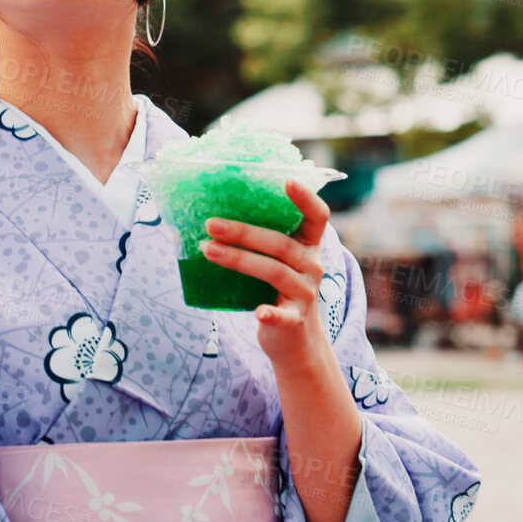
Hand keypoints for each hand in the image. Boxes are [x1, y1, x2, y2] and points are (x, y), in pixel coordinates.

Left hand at [198, 179, 333, 375]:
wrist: (295, 341)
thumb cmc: (277, 291)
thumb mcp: (276, 263)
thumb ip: (257, 243)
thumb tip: (205, 221)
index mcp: (309, 246)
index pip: (317, 217)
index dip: (305, 198)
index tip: (287, 180)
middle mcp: (312, 266)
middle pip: (280, 244)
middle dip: (244, 232)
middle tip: (210, 224)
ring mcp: (305, 294)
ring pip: (274, 271)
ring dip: (239, 260)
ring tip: (207, 250)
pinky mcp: (294, 320)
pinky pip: (282, 315)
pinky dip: (270, 313)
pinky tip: (257, 312)